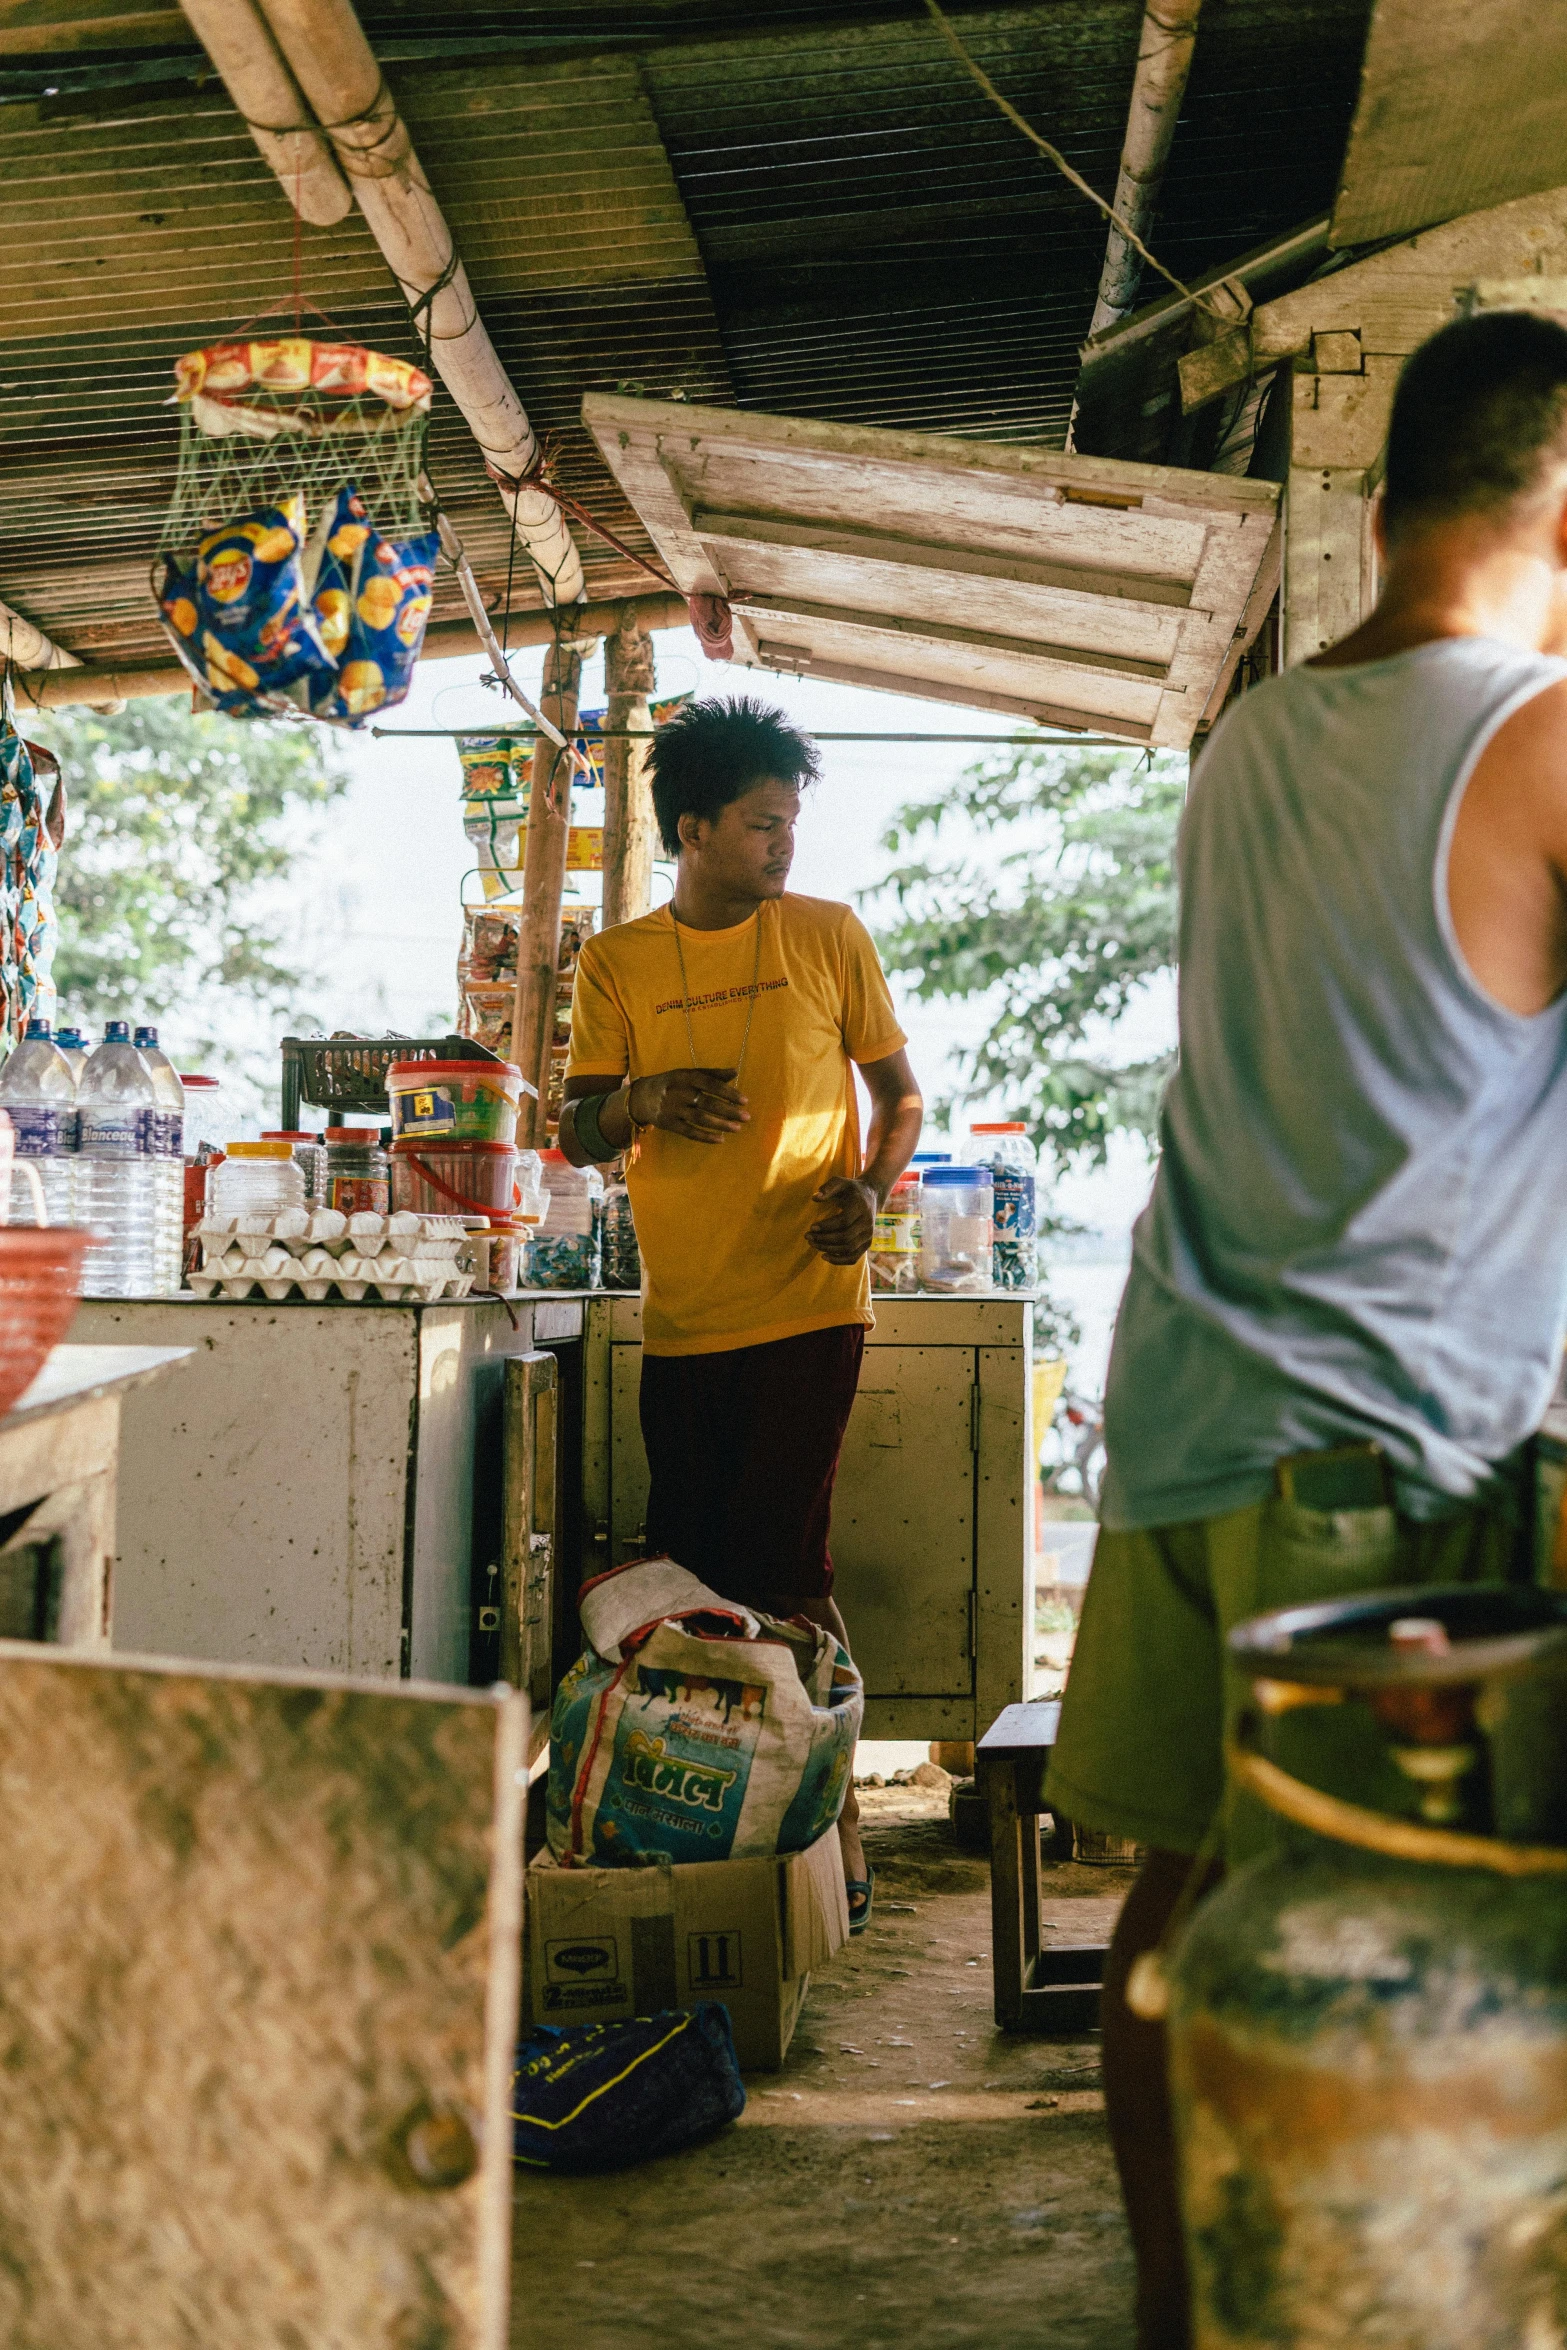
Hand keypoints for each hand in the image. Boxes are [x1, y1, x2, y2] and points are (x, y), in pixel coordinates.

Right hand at [628, 1066, 748, 1144]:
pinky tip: (720, 1139)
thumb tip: (735, 1071)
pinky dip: (705, 1137)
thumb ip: (712, 1074)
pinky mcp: (668, 1124)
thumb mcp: (688, 1074)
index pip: (710, 1084)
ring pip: (700, 1119)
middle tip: (746, 1117)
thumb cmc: (672, 1083)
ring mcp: (672, 1109)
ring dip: (720, 1124)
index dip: (728, 1092)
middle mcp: (678, 1092)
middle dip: (728, 1110)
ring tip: (737, 1128)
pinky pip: (689, 1132)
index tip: (745, 1101)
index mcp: (685, 1077)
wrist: (641, 1097)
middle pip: (707, 1103)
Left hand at [806, 1175, 877, 1264]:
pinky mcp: (867, 1244)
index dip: (827, 1226)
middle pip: (846, 1237)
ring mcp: (869, 1235)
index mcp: (861, 1207)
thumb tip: (815, 1198)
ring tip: (813, 1244)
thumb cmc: (851, 1189)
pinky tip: (824, 1256)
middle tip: (808, 1237)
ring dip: (828, 1249)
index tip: (811, 1227)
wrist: (871, 1196)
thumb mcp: (840, 1182)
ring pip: (848, 1249)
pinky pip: (854, 1258)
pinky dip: (839, 1260)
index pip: (844, 1221)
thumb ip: (828, 1187)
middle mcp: (868, 1223)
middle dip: (824, 1239)